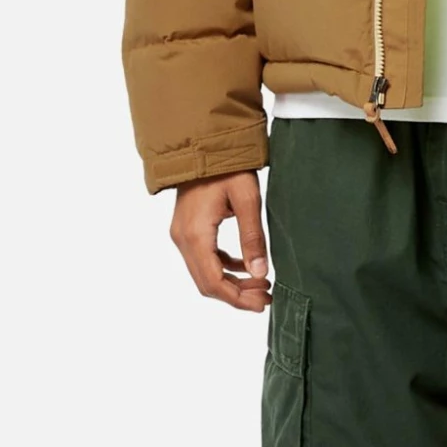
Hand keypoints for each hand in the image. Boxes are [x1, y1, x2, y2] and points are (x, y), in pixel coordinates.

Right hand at [170, 169, 271, 310]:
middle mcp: (182, 239)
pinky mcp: (186, 229)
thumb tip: (260, 273)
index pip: (213, 282)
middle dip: (236, 295)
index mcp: (195, 234)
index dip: (238, 298)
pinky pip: (203, 259)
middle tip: (265, 298)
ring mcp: (181, 234)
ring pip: (204, 273)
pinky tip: (245, 266)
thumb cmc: (227, 166)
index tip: (262, 302)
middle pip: (206, 283)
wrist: (203, 143)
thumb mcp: (247, 199)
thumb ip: (252, 238)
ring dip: (231, 283)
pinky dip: (224, 268)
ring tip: (261, 285)